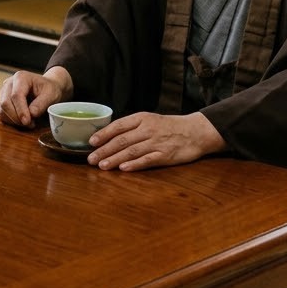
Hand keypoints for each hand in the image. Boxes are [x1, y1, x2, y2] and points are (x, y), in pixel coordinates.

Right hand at [0, 67, 72, 127]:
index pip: (16, 95)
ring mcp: (4, 92)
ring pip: (1, 110)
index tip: (27, 122)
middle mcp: (9, 83)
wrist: (46, 88)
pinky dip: (11, 121)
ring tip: (29, 123)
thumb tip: (31, 114)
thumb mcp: (51, 94)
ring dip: (13, 120)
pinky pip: (2, 114)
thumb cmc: (49, 89)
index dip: (20, 110)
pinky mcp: (2, 101)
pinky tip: (22, 121)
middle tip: (30, 124)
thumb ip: (41, 103)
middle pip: (5, 103)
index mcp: (21, 77)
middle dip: (16, 117)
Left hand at [86, 111, 225, 171]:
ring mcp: (157, 142)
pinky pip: (147, 160)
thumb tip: (108, 136)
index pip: (119, 125)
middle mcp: (148, 129)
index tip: (91, 142)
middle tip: (91, 159)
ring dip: (115, 159)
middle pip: (122, 140)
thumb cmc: (169, 126)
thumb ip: (132, 127)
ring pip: (131, 151)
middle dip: (104, 150)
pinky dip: (135, 164)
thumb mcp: (150, 120)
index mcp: (142, 118)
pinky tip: (123, 169)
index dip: (104, 134)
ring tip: (102, 166)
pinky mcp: (165, 155)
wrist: (196, 131)